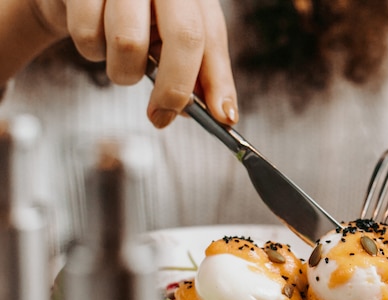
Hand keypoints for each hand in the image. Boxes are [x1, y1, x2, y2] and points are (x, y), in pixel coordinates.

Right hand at [30, 0, 237, 127]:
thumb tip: (218, 113)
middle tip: (162, 118)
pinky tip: (94, 34)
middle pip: (185, 36)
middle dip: (175, 89)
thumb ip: (196, 71)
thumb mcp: (169, 36)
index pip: (212, 37)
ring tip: (119, 60)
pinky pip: (87, 34)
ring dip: (123, 71)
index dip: (220, 81)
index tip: (223, 119)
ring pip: (129, 42)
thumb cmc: (128, 15)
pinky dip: (91, 50)